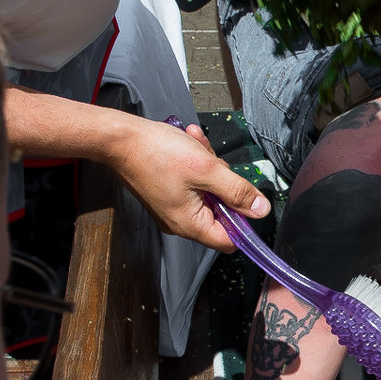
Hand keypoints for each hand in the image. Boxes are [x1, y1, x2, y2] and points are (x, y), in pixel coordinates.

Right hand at [105, 114, 267, 251]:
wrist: (119, 139)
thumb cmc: (158, 154)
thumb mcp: (207, 170)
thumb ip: (237, 191)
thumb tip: (261, 210)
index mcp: (190, 224)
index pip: (230, 240)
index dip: (243, 219)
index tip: (243, 192)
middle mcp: (180, 221)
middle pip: (220, 210)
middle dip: (222, 180)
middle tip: (211, 158)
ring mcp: (171, 206)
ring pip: (207, 190)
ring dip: (207, 164)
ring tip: (195, 142)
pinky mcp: (165, 191)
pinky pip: (191, 181)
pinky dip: (194, 161)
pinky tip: (188, 141)